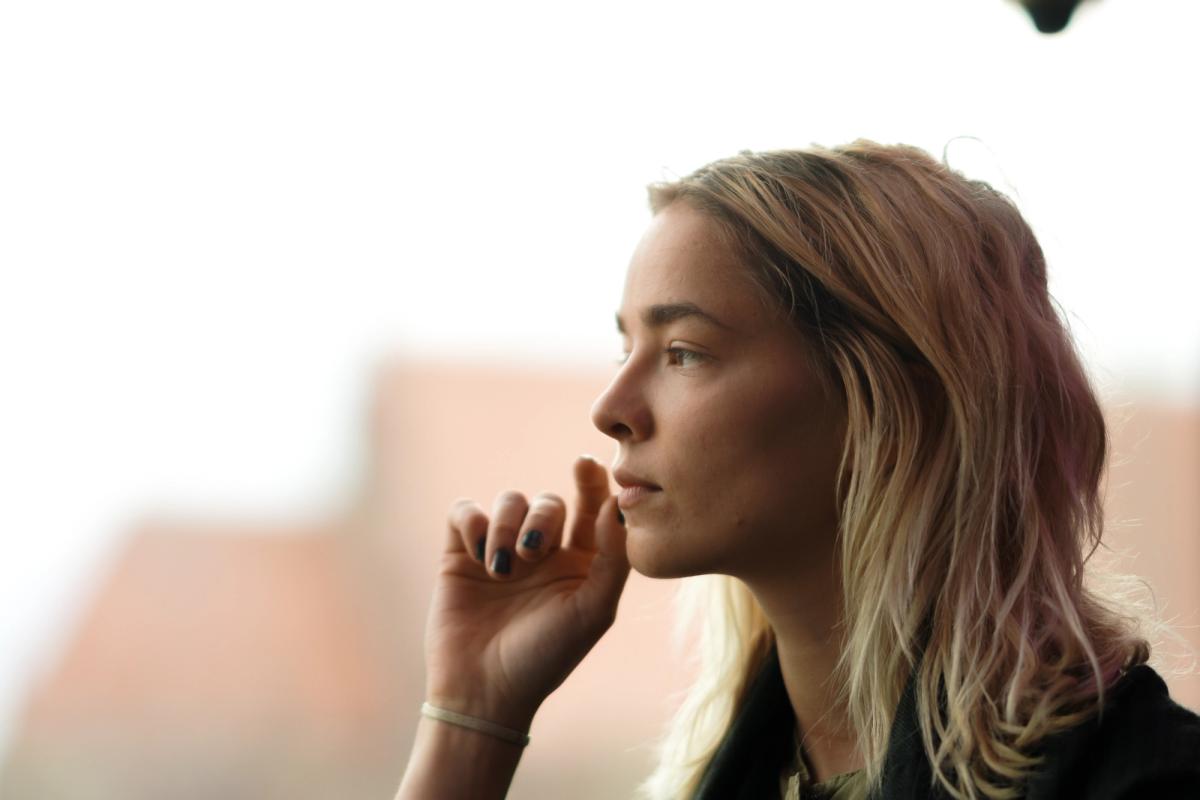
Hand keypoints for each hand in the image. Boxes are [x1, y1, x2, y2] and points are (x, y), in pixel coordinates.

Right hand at [423, 455, 629, 730]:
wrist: (484, 690)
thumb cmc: (546, 656)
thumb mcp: (593, 611)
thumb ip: (613, 557)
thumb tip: (620, 504)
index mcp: (580, 562)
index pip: (590, 507)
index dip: (591, 480)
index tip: (585, 462)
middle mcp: (542, 552)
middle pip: (548, 502)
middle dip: (541, 518)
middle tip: (531, 554)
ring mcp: (501, 550)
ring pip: (509, 500)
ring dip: (507, 525)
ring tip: (501, 567)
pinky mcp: (461, 554)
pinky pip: (466, 512)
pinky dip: (473, 523)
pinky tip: (478, 556)